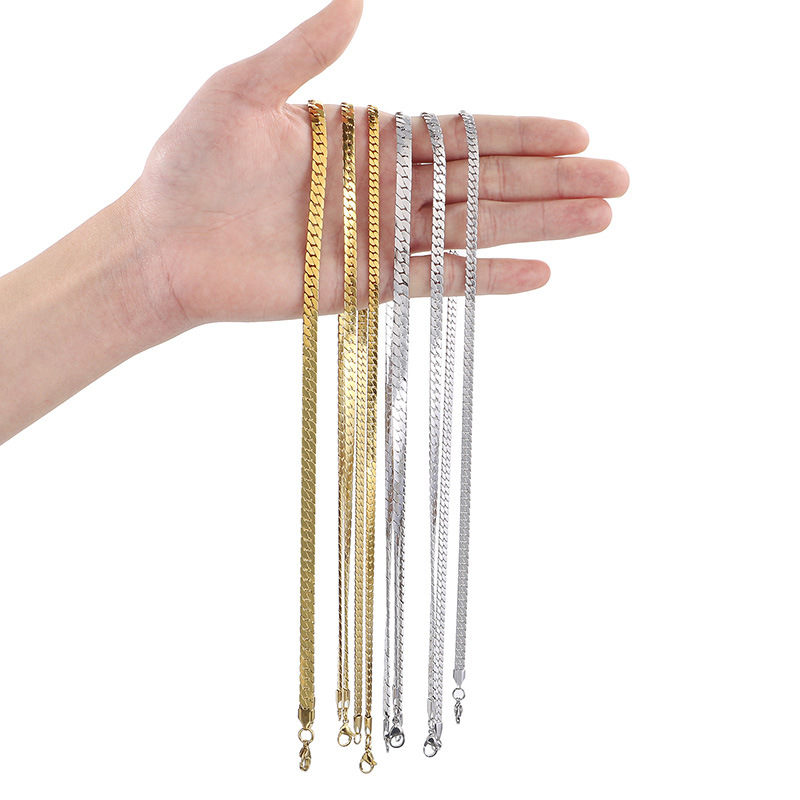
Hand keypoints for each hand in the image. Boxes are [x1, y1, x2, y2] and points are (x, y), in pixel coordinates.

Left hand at [128, 0, 628, 328]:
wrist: (160, 244)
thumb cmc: (188, 164)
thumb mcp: (241, 92)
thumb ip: (303, 53)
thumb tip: (358, 0)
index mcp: (366, 139)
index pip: (459, 132)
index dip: (519, 133)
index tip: (577, 133)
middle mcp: (384, 190)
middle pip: (484, 183)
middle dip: (552, 183)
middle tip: (618, 182)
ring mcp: (380, 241)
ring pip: (474, 231)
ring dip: (537, 228)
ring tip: (600, 223)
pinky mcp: (366, 286)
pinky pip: (437, 281)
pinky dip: (485, 279)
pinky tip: (536, 275)